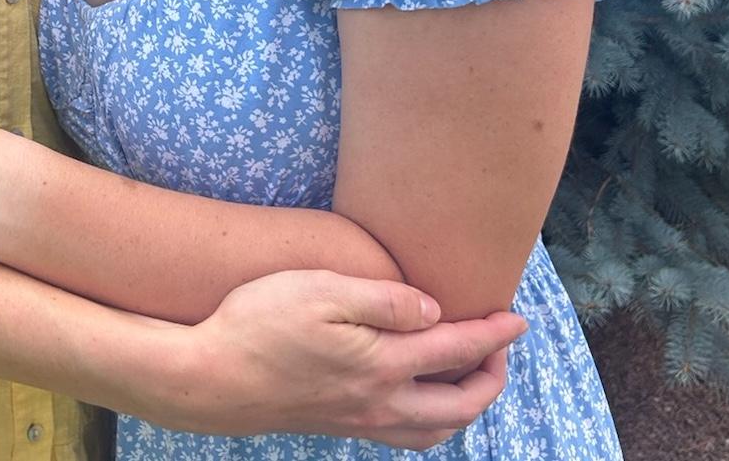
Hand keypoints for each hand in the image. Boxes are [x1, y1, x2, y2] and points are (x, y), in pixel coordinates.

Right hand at [146, 270, 523, 447]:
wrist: (211, 378)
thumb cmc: (259, 324)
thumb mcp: (320, 292)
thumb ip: (383, 301)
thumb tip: (434, 312)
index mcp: (383, 365)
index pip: (455, 351)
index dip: (491, 334)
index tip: (517, 319)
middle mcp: (381, 402)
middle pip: (460, 404)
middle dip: (490, 377)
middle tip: (499, 346)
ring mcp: (360, 420)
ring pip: (436, 429)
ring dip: (466, 404)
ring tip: (469, 374)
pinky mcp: (338, 425)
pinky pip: (406, 436)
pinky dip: (431, 421)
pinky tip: (416, 398)